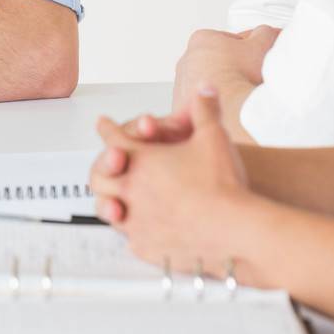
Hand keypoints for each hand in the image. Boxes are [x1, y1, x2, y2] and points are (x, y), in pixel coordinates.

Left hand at [91, 91, 252, 276]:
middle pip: (101, 177)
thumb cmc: (222, 182)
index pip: (115, 138)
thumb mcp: (213, 135)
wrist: (233, 227)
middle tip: (108, 165)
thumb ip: (204, 109)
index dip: (108, 128)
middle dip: (103, 168)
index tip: (102, 124)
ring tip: (120, 201)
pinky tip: (143, 231)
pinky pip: (131, 238)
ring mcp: (137, 221)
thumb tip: (205, 88)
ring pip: (112, 210)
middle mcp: (131, 189)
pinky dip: (135, 231)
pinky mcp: (147, 246)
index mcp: (142, 159)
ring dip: (116, 202)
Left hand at [172, 25, 279, 113]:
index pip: (228, 39)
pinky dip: (215, 103)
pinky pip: (203, 101)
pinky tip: (230, 105)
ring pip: (208, 81)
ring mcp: (182, 83)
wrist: (229, 107)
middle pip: (216, 60)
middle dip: (232, 66)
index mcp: (201, 39)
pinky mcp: (183, 105)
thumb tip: (267, 33)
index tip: (255, 55)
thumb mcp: (261, 46)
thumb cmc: (240, 76)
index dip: (246, 48)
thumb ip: (265, 34)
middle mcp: (186, 60)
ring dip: (223, 85)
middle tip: (249, 74)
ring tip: (240, 92)